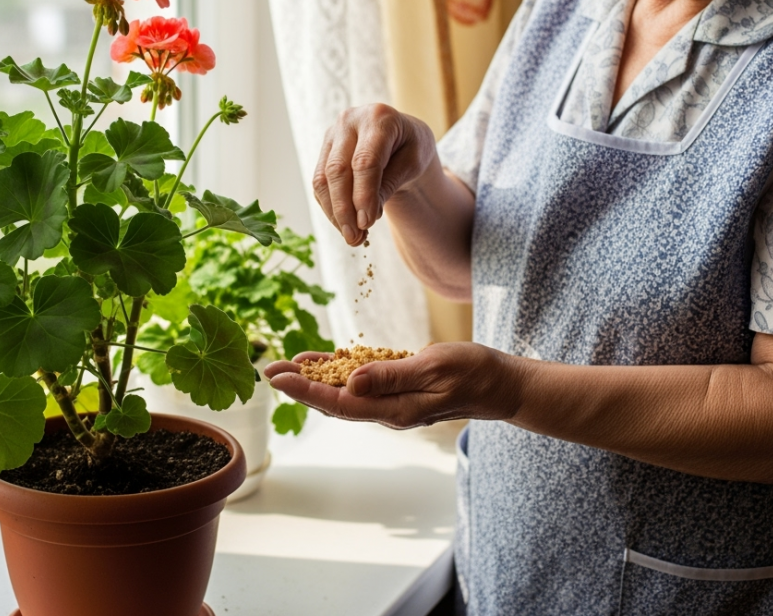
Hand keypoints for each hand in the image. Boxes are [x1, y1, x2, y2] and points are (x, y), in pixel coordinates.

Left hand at [264, 342, 522, 429]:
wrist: (502, 385)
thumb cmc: (474, 372)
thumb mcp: (435, 368)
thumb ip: (393, 376)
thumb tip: (351, 383)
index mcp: (395, 409)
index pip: (340, 402)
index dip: (305, 390)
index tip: (277, 377)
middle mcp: (389, 411)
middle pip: (335, 401)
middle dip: (301, 386)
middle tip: (270, 368)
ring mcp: (395, 403)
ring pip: (346, 394)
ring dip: (317, 379)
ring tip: (290, 364)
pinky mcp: (401, 391)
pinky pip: (364, 385)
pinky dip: (342, 372)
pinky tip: (328, 360)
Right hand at [313, 104, 438, 245]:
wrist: (401, 137)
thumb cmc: (412, 148)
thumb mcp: (413, 164)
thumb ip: (390, 185)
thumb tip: (365, 218)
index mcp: (379, 117)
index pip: (365, 161)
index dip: (363, 195)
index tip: (367, 223)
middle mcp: (350, 120)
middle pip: (338, 170)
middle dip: (344, 208)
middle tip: (355, 238)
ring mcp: (333, 134)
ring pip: (323, 179)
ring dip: (335, 212)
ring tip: (352, 237)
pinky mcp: (324, 149)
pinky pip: (320, 183)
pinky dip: (330, 207)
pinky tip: (345, 224)